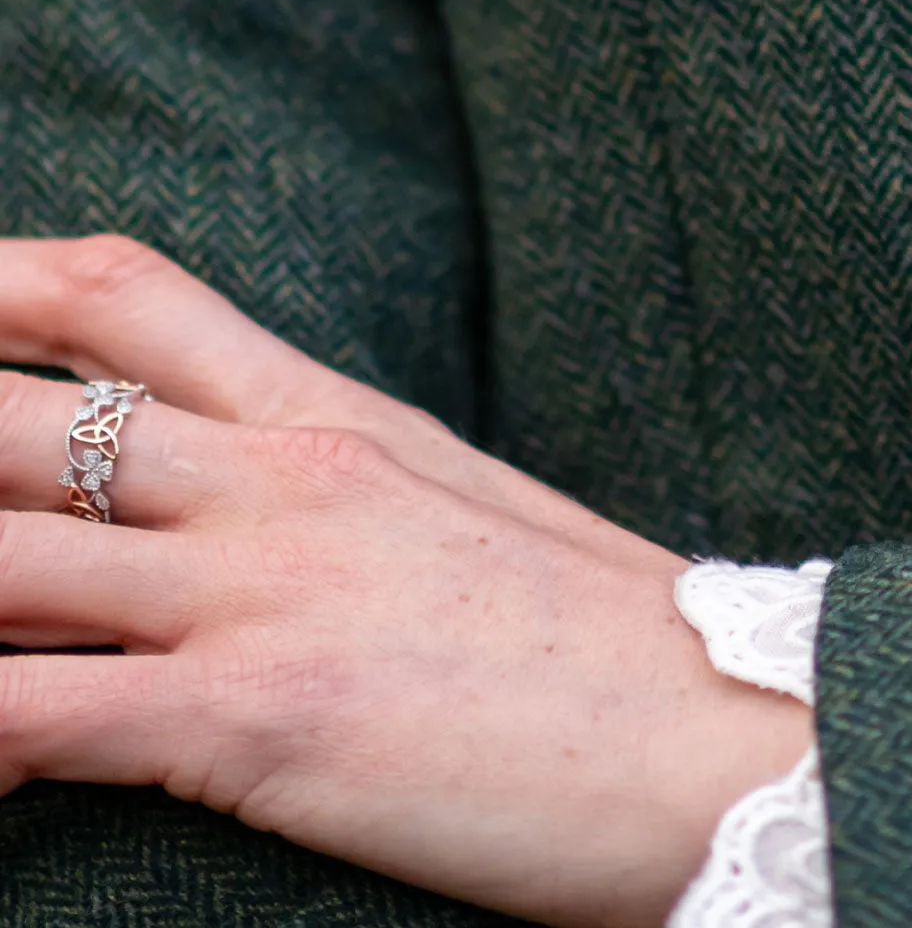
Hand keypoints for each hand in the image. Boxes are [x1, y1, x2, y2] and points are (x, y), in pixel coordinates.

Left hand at [0, 236, 810, 927]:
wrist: (721, 733)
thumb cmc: (602, 629)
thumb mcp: (455, 509)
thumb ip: (336, 481)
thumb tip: (241, 488)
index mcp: (332, 420)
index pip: (121, 297)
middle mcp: (280, 481)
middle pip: (8, 414)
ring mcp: (266, 591)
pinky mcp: (264, 719)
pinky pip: (35, 714)